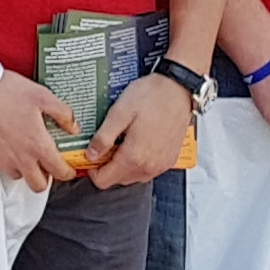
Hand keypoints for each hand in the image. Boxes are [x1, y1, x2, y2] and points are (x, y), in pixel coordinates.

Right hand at [0, 70, 77, 191]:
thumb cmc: (7, 91)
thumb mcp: (42, 96)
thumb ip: (63, 114)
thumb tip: (73, 127)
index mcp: (38, 144)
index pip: (59, 172)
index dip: (68, 172)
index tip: (69, 167)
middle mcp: (21, 158)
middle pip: (39, 185)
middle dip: (46, 177)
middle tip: (48, 163)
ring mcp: (3, 160)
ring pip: (19, 176)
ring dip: (26, 169)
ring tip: (26, 152)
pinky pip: (3, 167)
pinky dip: (9, 161)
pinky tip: (9, 145)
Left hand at [79, 73, 191, 187]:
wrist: (178, 88)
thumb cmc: (151, 96)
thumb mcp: (119, 113)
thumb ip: (103, 137)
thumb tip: (91, 154)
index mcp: (134, 157)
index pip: (104, 181)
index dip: (92, 169)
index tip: (91, 154)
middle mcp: (149, 166)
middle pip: (118, 180)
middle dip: (108, 165)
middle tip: (106, 143)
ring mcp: (161, 164)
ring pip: (133, 176)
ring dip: (123, 164)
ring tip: (123, 140)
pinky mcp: (169, 159)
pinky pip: (148, 170)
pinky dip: (139, 162)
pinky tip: (138, 142)